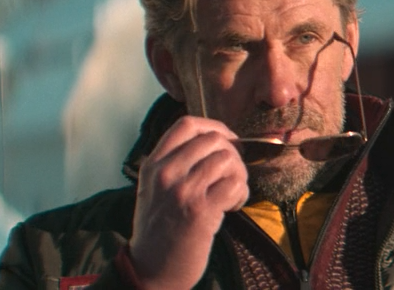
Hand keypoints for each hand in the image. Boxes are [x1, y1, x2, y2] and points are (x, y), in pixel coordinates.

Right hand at [128, 116, 248, 288]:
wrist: (151, 269)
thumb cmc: (160, 229)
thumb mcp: (155, 188)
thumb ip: (177, 163)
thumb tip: (217, 141)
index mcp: (153, 164)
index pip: (186, 124)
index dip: (215, 127)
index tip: (228, 141)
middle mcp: (165, 173)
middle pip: (213, 139)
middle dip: (233, 154)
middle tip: (232, 176)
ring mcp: (182, 190)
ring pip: (227, 160)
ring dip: (239, 176)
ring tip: (231, 195)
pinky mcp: (200, 210)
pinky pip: (235, 185)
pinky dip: (241, 194)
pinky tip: (233, 207)